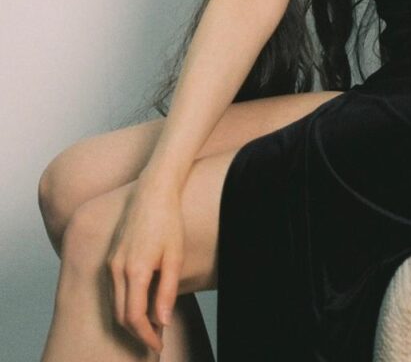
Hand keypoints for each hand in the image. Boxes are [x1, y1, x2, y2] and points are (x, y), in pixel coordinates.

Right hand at [105, 176, 185, 353]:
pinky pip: (114, 289)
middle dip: (137, 332)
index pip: (134, 317)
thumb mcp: (175, 256)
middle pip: (121, 315)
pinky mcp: (111, 256)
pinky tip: (141, 303)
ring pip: (115, 303)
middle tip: (155, 341)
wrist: (154, 190)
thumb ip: (167, 291)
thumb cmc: (168, 220)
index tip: (158, 344)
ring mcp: (111, 262)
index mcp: (134, 270)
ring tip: (151, 326)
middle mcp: (116, 268)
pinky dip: (125, 303)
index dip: (146, 335)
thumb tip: (161, 321)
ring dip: (130, 319)